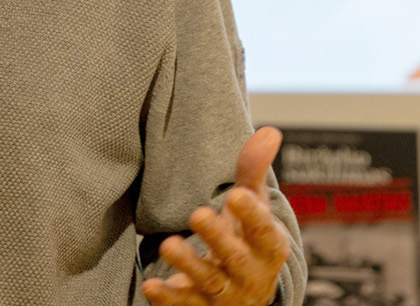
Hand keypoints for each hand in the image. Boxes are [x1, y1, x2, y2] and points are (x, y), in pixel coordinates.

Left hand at [141, 126, 291, 305]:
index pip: (264, 231)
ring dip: (188, 264)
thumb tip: (268, 131)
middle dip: (217, 238)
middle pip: (235, 257)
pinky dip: (168, 298)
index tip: (236, 194)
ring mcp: (226, 294)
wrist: (246, 293)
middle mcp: (250, 274)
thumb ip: (254, 172)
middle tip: (197, 214)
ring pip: (209, 282)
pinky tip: (150, 286)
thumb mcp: (254, 207)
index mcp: (268, 247)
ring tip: (167, 245)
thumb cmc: (247, 239)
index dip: (252, 215)